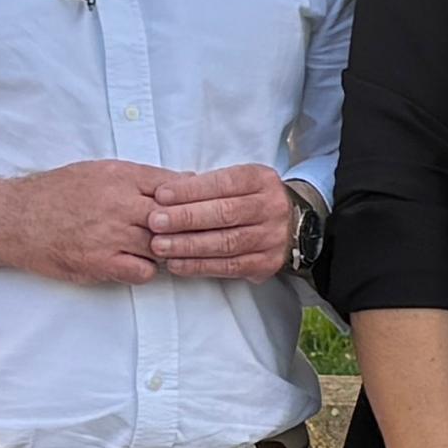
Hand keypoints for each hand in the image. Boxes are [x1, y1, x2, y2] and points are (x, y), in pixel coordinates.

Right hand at [0, 157, 182, 284]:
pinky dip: (144, 270)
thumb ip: (140, 177)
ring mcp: (110, 234)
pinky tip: (132, 262)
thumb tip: (187, 180)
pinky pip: (144, 272)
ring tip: (150, 248)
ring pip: (163, 246)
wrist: (14, 218)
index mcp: (120, 176)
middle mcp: (118, 203)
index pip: (176, 186)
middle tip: (182, 234)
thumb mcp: (98, 171)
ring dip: (163, 250)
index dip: (191, 200)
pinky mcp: (100, 263)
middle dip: (183, 228)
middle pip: (175, 219)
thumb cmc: (57, 193)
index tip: (194, 209)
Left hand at [146, 164, 297, 282]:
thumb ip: (207, 186)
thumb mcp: (237, 182)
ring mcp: (272, 238)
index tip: (161, 195)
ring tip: (160, 246)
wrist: (291, 224)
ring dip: (189, 246)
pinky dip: (200, 266)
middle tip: (156, 222)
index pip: (224, 183)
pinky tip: (177, 265)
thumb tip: (165, 195)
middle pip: (225, 213)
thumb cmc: (250, 200)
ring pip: (227, 242)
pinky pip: (229, 267)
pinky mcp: (266, 264)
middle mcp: (271, 208)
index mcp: (261, 180)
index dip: (191, 190)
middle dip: (186, 218)